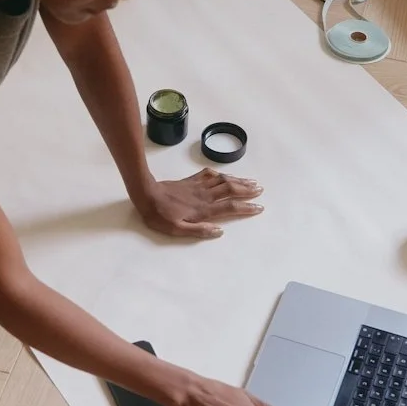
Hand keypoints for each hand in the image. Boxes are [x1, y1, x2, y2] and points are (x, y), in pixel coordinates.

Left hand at [135, 168, 263, 238]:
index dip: (246, 208)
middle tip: (260, 189)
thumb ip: (199, 231)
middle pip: (231, 190)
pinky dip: (219, 174)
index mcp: (203, 210)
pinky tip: (224, 174)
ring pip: (223, 181)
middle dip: (247, 190)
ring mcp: (198, 186)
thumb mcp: (177, 230)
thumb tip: (219, 231)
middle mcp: (205, 196)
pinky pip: (209, 175)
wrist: (146, 195)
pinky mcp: (191, 180)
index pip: (230, 208)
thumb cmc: (160, 216)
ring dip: (238, 180)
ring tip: (251, 181)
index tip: (259, 207)